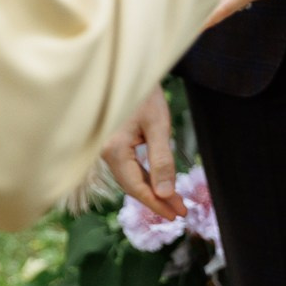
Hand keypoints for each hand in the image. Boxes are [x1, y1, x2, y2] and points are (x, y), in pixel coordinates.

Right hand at [101, 89, 182, 222]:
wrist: (129, 71)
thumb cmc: (144, 93)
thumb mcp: (158, 126)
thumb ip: (162, 160)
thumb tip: (166, 193)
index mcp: (114, 150)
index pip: (137, 188)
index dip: (158, 204)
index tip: (178, 214)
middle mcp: (104, 153)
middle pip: (132, 185)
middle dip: (157, 199)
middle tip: (180, 211)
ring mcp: (105, 149)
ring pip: (130, 178)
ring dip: (152, 190)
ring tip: (174, 200)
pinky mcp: (111, 144)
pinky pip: (127, 168)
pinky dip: (144, 178)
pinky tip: (157, 182)